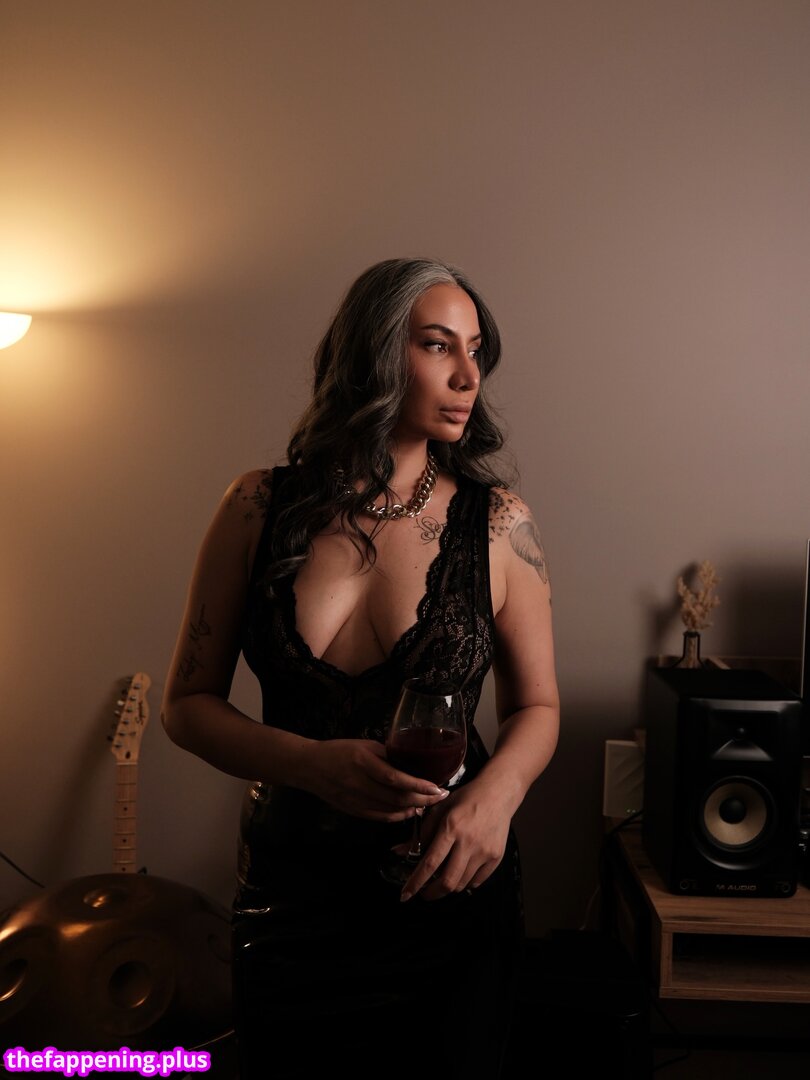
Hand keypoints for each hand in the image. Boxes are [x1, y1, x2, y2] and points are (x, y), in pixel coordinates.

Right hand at [303, 738, 449, 821]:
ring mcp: (355, 800)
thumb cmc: (339, 751)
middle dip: (423, 799)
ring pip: (390, 811)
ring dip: (412, 809)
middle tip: (440, 797)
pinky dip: (397, 816)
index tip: (437, 787)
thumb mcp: (364, 745)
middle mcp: (359, 783)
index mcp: (363, 762)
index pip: (396, 778)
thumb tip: (413, 765)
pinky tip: (408, 811)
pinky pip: (380, 817)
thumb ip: (387, 755)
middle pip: (397, 798)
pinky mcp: (353, 810)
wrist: (309, 766)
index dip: (419, 785)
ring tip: (428, 804)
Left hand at [399, 776, 510, 900]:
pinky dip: (464, 883)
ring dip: (447, 887)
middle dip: (431, 893)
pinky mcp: (496, 857)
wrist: (498, 793)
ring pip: (461, 884)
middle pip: (447, 881)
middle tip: (423, 893)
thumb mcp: (439, 809)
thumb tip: (399, 852)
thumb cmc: (466, 799)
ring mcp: (484, 851)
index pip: (430, 863)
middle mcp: (469, 842)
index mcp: (451, 828)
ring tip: (440, 879)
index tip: (405, 895)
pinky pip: (476, 881)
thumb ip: (420, 833)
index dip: (415, 882)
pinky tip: (458, 874)